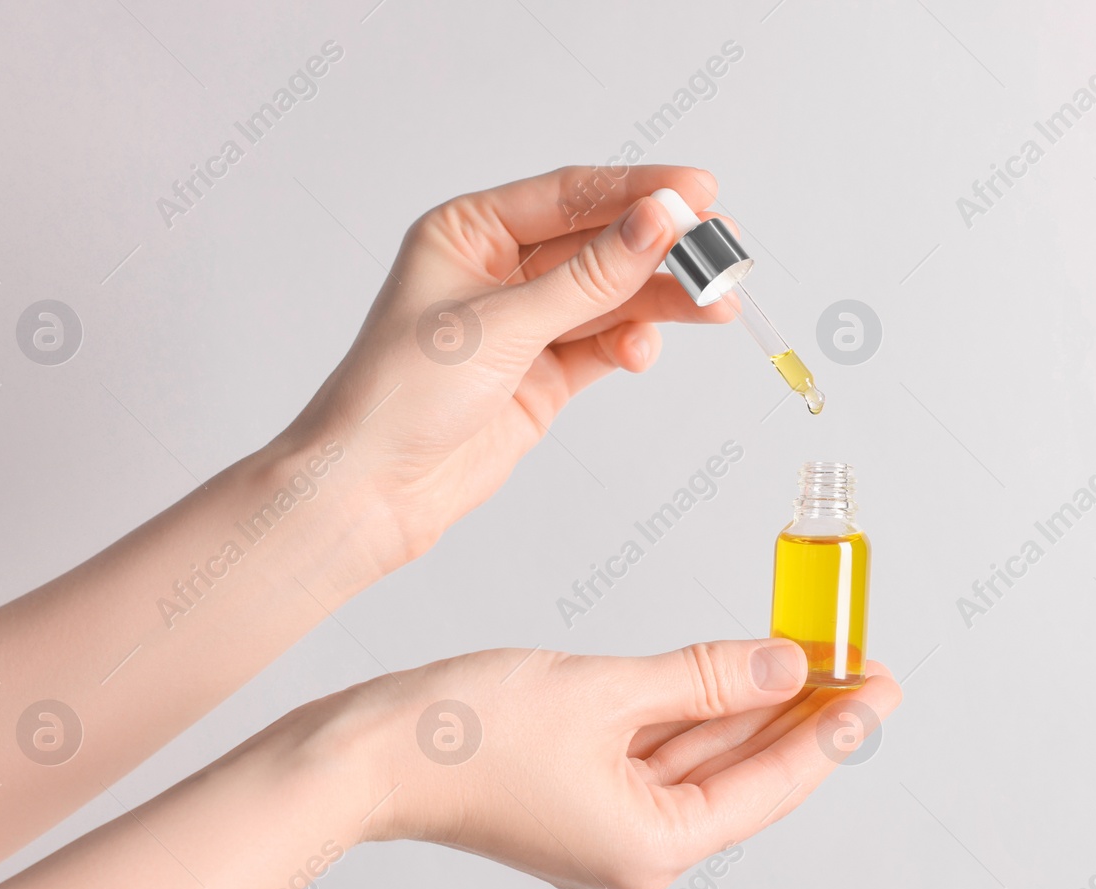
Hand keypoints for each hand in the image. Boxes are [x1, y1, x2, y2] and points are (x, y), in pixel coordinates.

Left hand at [283, 165, 733, 572]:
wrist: (375, 489)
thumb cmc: (402, 394)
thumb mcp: (503, 323)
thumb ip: (590, 276)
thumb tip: (657, 222)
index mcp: (468, 230)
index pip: (569, 195)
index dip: (637, 191)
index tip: (698, 192)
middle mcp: (497, 270)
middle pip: (599, 243)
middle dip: (660, 248)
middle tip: (721, 249)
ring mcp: (523, 324)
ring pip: (610, 296)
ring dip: (660, 300)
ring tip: (716, 302)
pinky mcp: (542, 374)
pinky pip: (603, 345)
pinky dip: (630, 345)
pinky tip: (642, 351)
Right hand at [338, 639, 902, 888]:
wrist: (365, 753)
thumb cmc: (464, 736)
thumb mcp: (605, 692)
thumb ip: (704, 678)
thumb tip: (787, 667)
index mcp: (652, 846)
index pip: (772, 783)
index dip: (834, 729)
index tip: (879, 685)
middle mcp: (637, 852)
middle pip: (742, 774)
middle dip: (799, 713)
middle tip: (854, 660)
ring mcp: (607, 827)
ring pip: (701, 759)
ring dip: (747, 708)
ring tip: (808, 655)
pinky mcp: (581, 799)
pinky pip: (658, 754)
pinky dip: (694, 713)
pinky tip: (732, 673)